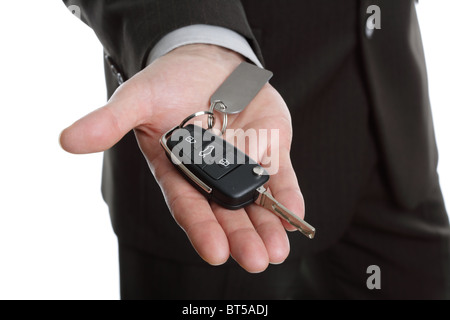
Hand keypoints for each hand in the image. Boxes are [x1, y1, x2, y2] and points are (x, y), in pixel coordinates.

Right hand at [60, 44, 304, 272]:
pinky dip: (288, 196)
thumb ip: (110, 121)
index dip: (202, 229)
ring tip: (277, 250)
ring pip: (256, 202)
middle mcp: (211, 176)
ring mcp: (242, 165)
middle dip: (241, 236)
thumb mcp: (138, 98)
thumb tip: (68, 141)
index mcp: (178, 171)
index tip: (216, 252)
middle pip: (226, 212)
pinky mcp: (269, 151)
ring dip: (268, 225)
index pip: (189, 206)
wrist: (208, 61)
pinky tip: (296, 216)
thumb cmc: (170, 82)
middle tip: (257, 260)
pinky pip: (280, 177)